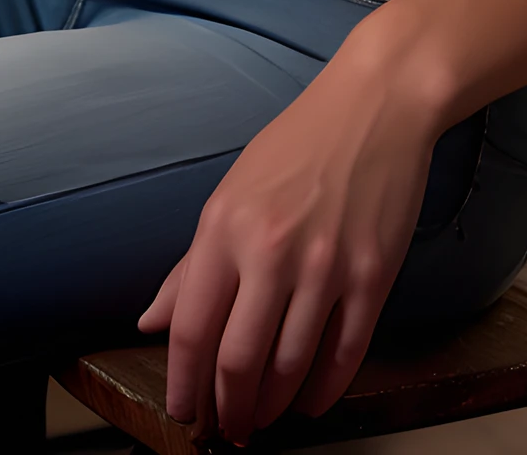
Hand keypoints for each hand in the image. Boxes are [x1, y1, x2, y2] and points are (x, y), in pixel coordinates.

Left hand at [139, 35, 439, 443]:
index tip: (185, 413)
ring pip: (290, 368)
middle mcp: (271, 250)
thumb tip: (151, 321)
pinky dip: (323, 391)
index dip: (184, 386)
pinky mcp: (373, 275)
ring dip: (272, 408)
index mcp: (225, 228)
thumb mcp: (230, 192)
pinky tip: (309, 402)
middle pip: (238, 362)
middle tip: (228, 429)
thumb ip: (190, 264)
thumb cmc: (298, 144)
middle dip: (228, 410)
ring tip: (264, 418)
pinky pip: (345, 355)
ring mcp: (326, 265)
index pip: (191, 330)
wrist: (375, 105)